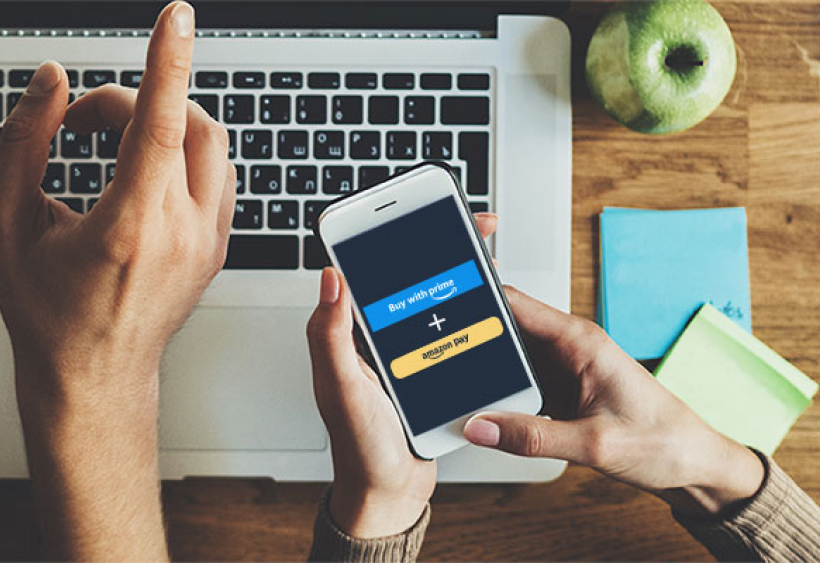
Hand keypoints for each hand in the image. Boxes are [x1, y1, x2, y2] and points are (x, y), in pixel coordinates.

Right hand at [0, 2, 232, 557]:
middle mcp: (182, 234)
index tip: (176, 16)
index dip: (167, 62)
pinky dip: (184, 154)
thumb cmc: (46, 311)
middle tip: (86, 123)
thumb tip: (54, 81)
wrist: (97, 376)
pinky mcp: (220, 248)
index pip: (160, 124)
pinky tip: (144, 172)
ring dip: (168, 123)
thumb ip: (24, 143)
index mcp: (129, 229)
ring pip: (213, 147)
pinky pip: (217, 176)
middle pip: (188, 124)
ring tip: (113, 145)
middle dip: (138, 101)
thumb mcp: (6, 225)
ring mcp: (210, 244)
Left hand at [306, 214, 498, 538]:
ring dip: (456, 275)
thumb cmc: (360, 449)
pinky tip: (489, 303)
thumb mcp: (344, 389)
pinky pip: (446, 330)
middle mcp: (371, 337)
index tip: (416, 214)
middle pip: (404, 277)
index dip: (387, 236)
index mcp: (345, 334)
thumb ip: (333, 336)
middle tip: (471, 228)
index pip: (364, 270)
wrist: (389, 492)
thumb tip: (330, 278)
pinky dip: (468, 311)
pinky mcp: (424, 368)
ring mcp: (401, 351)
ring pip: (430, 300)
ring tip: (484, 255)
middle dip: (436, 246)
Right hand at [462, 288, 764, 515]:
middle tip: (436, 355)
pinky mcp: (565, 389)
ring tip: (454, 384)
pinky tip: (485, 407)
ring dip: (487, 370)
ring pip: (511, 358)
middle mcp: (571, 347)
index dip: (478, 299)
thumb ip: (531, 436)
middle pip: (507, 329)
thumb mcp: (593, 444)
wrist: (694, 464)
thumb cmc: (664, 442)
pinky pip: (522, 382)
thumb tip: (481, 426)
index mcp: (581, 341)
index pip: (517, 303)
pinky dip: (502, 392)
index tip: (443, 303)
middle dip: (473, 339)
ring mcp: (566, 368)